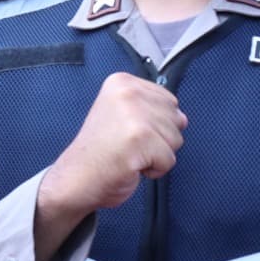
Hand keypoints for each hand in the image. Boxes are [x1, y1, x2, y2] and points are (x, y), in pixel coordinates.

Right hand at [34, 75, 185, 253]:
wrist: (76, 178)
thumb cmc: (101, 151)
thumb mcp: (123, 114)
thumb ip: (153, 109)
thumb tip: (183, 119)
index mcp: (122, 82)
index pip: (169, 100)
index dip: (155, 123)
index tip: (127, 130)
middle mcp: (128, 93)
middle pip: (176, 119)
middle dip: (158, 138)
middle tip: (127, 144)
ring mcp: (133, 115)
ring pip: (176, 139)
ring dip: (156, 155)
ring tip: (129, 154)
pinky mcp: (139, 139)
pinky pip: (169, 160)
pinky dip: (154, 170)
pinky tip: (131, 165)